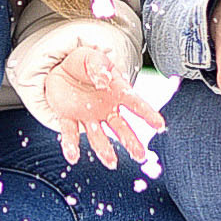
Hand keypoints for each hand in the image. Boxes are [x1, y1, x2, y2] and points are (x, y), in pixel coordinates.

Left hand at [45, 46, 162, 169]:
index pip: (135, 103)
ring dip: (104, 149)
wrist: (61, 68)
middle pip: (121, 128)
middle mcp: (105, 108)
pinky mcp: (68, 118)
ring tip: (111, 163)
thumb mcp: (92, 57)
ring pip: (98, 136)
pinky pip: (70, 132)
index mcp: (117, 91)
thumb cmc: (84, 62)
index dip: (147, 114)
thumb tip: (104, 80)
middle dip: (131, 141)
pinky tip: (73, 157)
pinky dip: (71, 145)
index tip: (160, 125)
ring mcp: (87, 116)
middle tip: (140, 156)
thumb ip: (98, 67)